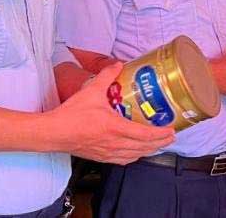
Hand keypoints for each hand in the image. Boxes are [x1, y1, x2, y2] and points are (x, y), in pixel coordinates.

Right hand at [45, 63, 174, 163]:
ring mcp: (107, 152)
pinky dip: (133, 157)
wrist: (53, 133)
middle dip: (160, 143)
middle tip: (170, 137)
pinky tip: (134, 153)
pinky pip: (122, 160)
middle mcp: (115, 143)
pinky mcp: (100, 157)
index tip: (171, 130)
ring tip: (156, 144)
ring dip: (148, 151)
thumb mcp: (91, 90)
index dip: (161, 134)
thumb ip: (107, 76)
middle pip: (145, 148)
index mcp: (116, 128)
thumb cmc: (71, 115)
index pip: (146, 135)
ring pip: (135, 156)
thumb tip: (117, 64)